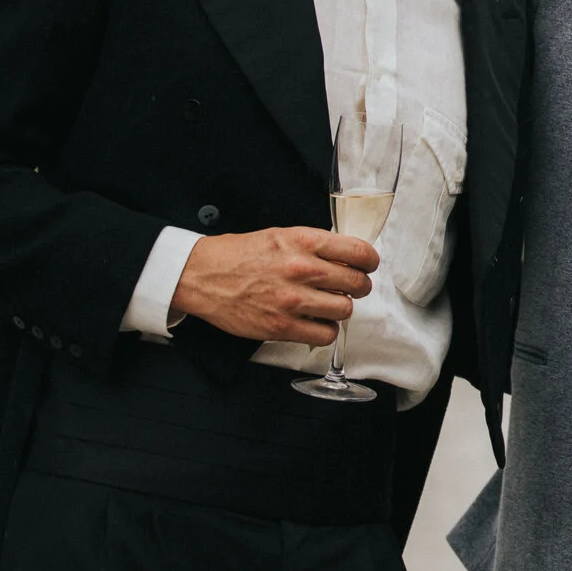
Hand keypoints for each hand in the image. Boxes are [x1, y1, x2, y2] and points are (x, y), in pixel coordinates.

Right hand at [168, 226, 378, 344]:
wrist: (202, 275)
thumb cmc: (239, 254)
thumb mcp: (281, 236)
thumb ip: (315, 246)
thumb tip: (347, 257)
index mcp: (303, 242)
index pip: (359, 252)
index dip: (369, 261)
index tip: (367, 266)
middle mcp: (301, 269)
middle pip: (357, 283)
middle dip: (358, 286)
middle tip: (350, 287)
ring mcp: (292, 300)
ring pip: (344, 310)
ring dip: (340, 309)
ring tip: (328, 305)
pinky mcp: (281, 326)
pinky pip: (324, 335)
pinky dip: (325, 330)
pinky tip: (315, 322)